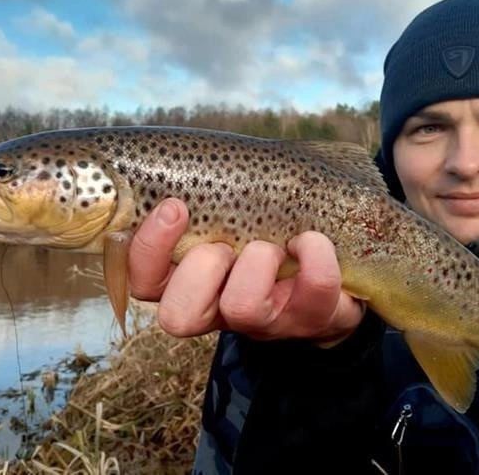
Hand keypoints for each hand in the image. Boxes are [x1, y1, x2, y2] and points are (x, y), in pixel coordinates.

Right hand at [128, 198, 365, 345]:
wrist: (335, 259)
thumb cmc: (267, 222)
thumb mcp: (227, 206)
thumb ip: (198, 191)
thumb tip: (173, 157)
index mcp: (188, 279)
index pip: (143, 283)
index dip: (149, 249)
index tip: (174, 205)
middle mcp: (220, 309)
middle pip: (178, 316)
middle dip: (201, 267)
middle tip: (224, 244)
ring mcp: (266, 320)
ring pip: (242, 307)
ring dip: (257, 260)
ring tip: (271, 244)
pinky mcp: (313, 317)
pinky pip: (314, 289)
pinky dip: (315, 252)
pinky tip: (311, 238)